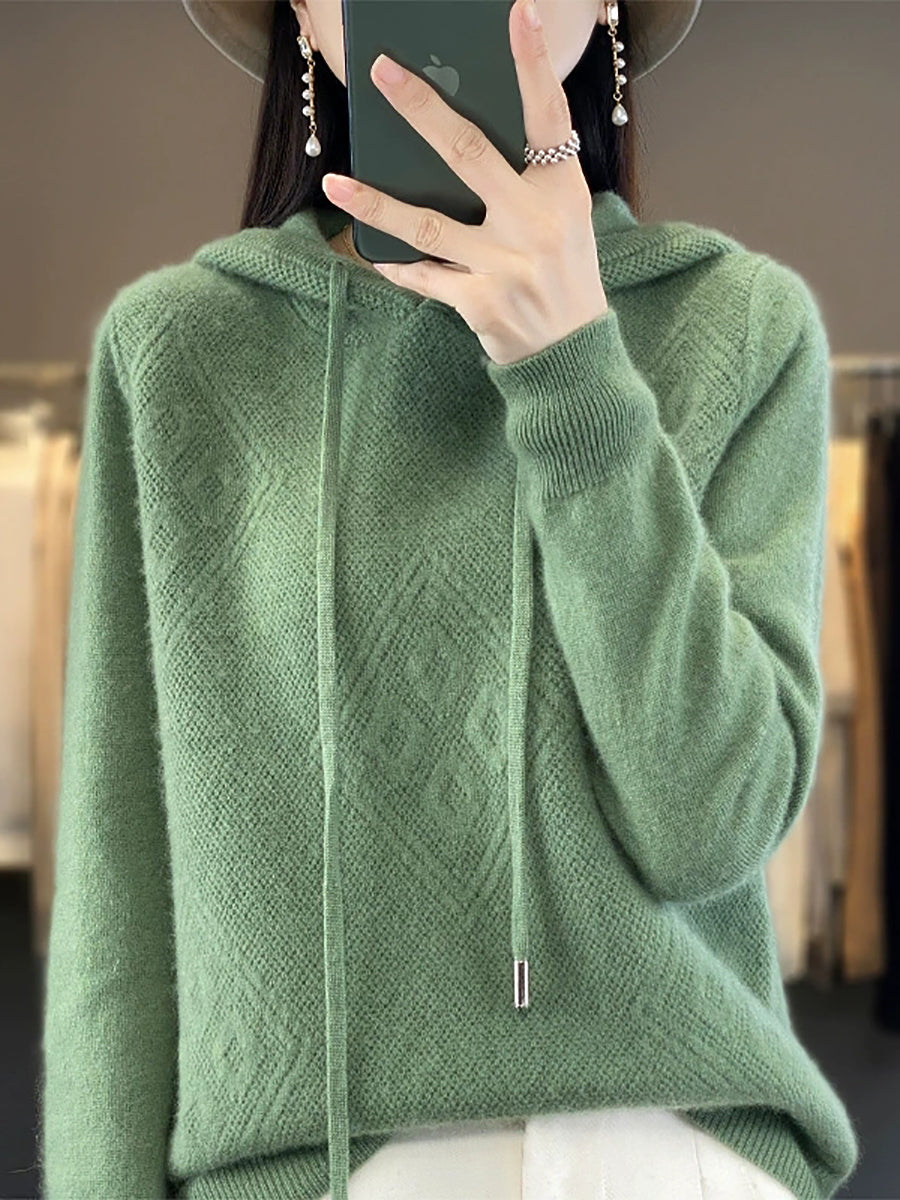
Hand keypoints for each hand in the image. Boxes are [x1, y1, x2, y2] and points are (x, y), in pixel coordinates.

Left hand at [321, 0, 608, 365]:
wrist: (573, 355)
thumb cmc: (563, 276)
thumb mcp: (564, 220)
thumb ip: (528, 180)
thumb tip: (456, 140)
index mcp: (562, 191)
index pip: (548, 116)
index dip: (532, 64)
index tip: (518, 13)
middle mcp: (535, 222)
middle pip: (469, 153)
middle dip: (421, 109)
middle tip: (382, 72)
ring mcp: (506, 264)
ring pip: (426, 222)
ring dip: (375, 201)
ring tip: (334, 184)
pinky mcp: (480, 302)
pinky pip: (425, 275)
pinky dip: (398, 266)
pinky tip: (372, 253)